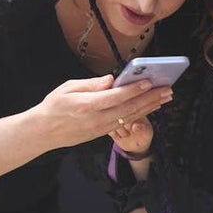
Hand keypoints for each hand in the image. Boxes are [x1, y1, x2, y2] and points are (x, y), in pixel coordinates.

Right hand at [30, 75, 171, 150]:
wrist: (43, 132)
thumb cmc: (54, 106)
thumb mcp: (67, 88)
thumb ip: (91, 84)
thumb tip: (111, 80)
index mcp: (86, 105)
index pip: (115, 97)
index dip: (134, 90)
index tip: (149, 82)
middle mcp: (96, 119)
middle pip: (129, 108)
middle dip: (150, 98)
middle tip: (168, 89)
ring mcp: (101, 128)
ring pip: (130, 117)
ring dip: (150, 106)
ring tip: (165, 97)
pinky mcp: (103, 133)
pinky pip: (126, 123)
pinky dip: (140, 114)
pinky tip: (151, 107)